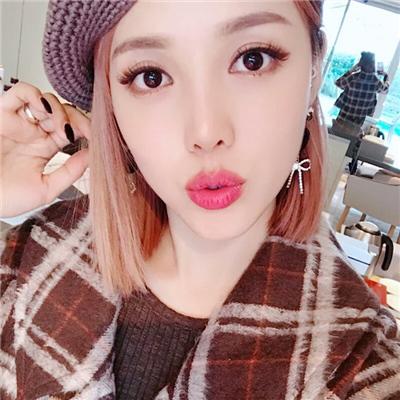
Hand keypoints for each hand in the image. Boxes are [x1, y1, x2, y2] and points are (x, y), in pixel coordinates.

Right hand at [0, 81, 89, 217]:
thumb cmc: (5, 198)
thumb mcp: (45, 189)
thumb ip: (69, 172)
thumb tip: (93, 156)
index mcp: (45, 148)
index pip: (72, 129)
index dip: (86, 129)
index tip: (96, 137)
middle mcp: (34, 133)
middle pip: (63, 112)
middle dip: (76, 118)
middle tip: (77, 132)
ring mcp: (19, 123)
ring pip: (46, 99)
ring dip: (58, 109)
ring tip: (58, 126)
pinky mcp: (2, 116)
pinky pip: (19, 92)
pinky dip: (35, 94)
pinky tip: (43, 110)